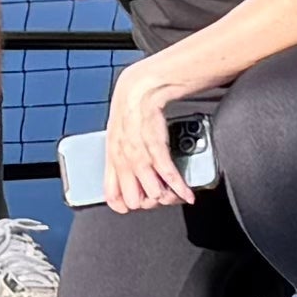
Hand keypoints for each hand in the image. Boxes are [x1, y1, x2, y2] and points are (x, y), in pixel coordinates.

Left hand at [102, 58, 193, 211]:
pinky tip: (186, 193)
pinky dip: (179, 186)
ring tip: (173, 197)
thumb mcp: (119, 140)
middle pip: (134, 197)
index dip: (124, 205)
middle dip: (149, 203)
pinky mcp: (155, 144)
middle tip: (159, 200)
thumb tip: (131, 181)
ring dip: (165, 196)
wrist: (141, 89)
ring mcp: (138, 152)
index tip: (136, 207)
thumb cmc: (131, 114)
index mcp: (111, 158)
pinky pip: (167, 172)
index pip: (111, 194)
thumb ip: (123, 162)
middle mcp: (122, 158)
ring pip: (151, 188)